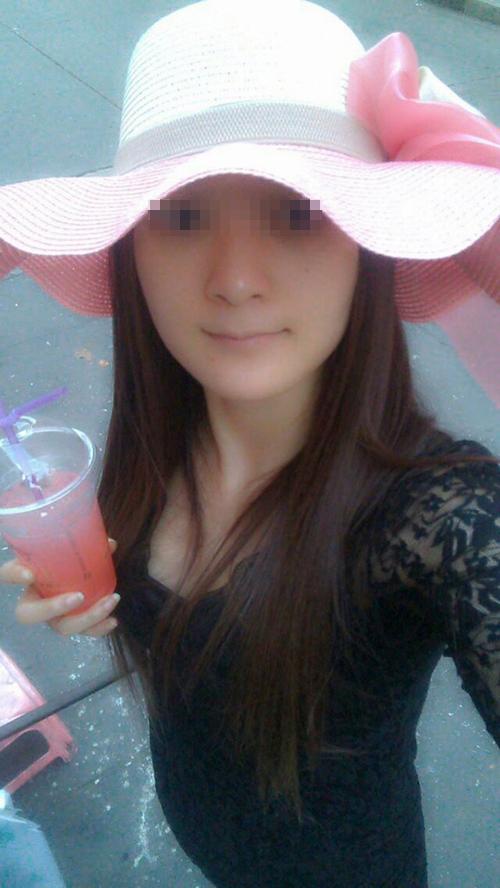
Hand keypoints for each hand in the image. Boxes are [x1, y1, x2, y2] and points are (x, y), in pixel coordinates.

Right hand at [0, 538, 119, 637]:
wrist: (76, 573)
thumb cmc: (66, 557)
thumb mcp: (69, 547)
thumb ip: (84, 542)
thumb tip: (110, 544)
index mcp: (26, 576)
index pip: (6, 575)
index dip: (14, 576)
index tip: (29, 574)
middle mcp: (33, 600)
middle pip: (30, 614)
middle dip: (54, 608)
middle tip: (79, 596)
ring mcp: (51, 617)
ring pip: (61, 626)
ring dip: (87, 617)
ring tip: (110, 601)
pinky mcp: (69, 623)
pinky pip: (81, 632)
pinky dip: (98, 629)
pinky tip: (113, 621)